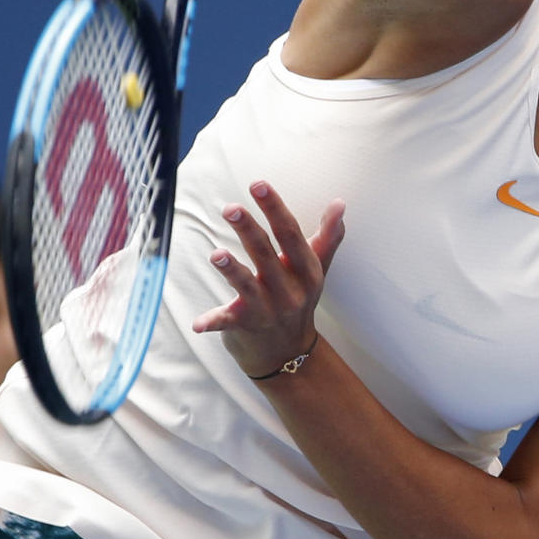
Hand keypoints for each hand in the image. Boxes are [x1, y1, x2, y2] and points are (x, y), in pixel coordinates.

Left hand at [192, 181, 345, 379]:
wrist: (289, 353)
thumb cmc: (299, 300)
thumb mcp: (316, 270)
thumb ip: (327, 236)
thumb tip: (340, 203)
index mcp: (306, 271)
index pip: (290, 235)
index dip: (275, 209)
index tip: (259, 185)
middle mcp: (289, 291)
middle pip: (267, 255)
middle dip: (250, 230)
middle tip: (230, 208)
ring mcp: (267, 310)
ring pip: (247, 286)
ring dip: (232, 271)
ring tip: (216, 254)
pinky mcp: (244, 327)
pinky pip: (227, 323)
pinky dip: (213, 322)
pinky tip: (198, 324)